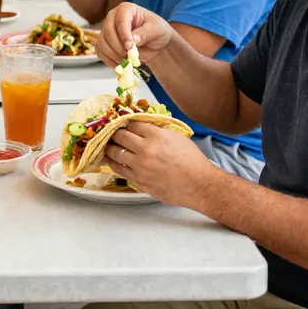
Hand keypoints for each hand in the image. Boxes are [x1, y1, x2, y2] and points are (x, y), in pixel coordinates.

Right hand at [96, 2, 173, 68]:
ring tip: (126, 62)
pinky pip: (100, 51)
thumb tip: (134, 39)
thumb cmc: (157, 31)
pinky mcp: (105, 43)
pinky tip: (119, 64)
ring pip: (102, 43)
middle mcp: (113, 17)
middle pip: (108, 31)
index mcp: (126, 9)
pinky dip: (108, 60)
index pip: (121, 20)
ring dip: (113, 55)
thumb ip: (145, 33)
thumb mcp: (157, 30)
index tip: (129, 47)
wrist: (155, 43)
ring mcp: (107, 30)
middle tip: (129, 57)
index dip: (123, 34)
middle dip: (118, 47)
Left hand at [101, 121, 218, 208]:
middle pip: (119, 137)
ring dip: (109, 149)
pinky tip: (113, 161)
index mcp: (155, 136)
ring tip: (107, 146)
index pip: (131, 124)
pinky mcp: (140, 181)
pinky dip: (115, 164)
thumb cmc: (193, 161)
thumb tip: (144, 126)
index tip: (120, 123)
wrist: (200, 185)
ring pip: (116, 154)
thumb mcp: (176, 137)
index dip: (124, 123)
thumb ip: (158, 130)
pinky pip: (121, 171)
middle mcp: (145, 150)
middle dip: (113, 134)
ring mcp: (140, 167)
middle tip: (110, 133)